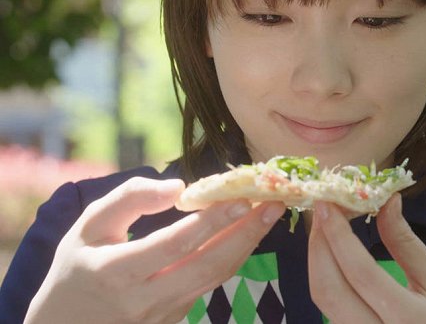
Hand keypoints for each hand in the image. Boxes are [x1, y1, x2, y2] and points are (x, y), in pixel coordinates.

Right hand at [25, 176, 284, 323]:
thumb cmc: (76, 267)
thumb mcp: (87, 226)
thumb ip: (128, 199)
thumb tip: (178, 187)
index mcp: (115, 273)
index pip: (173, 246)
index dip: (210, 222)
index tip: (241, 198)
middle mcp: (143, 300)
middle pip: (207, 266)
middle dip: (246, 233)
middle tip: (274, 203)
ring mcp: (163, 313)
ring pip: (215, 277)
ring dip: (247, 244)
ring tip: (271, 214)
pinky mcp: (175, 317)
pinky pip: (210, 284)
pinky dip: (233, 255)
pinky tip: (248, 232)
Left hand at [308, 194, 425, 323]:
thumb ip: (406, 243)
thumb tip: (386, 200)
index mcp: (406, 318)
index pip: (360, 272)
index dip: (339, 235)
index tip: (328, 203)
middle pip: (328, 289)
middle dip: (318, 244)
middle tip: (322, 208)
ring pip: (323, 300)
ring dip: (318, 259)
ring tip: (325, 225)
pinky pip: (329, 307)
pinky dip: (326, 275)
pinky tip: (332, 254)